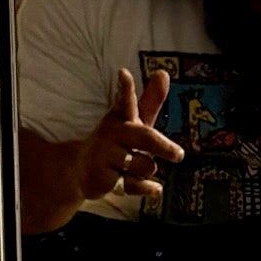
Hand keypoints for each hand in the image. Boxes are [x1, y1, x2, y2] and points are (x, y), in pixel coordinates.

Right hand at [78, 68, 181, 200]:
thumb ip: (150, 100)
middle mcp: (110, 134)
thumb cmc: (117, 141)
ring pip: (145, 166)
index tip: (124, 73)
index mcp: (119, 117)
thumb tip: (164, 72)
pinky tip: (155, 188)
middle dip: (163, 147)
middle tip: (179, 155)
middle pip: (144, 137)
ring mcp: (104, 156)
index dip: (125, 88)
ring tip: (137, 168)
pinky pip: (136, 185)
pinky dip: (148, 188)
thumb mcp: (134, 121)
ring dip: (149, 170)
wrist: (81, 169)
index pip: (124, 100)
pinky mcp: (103, 179)